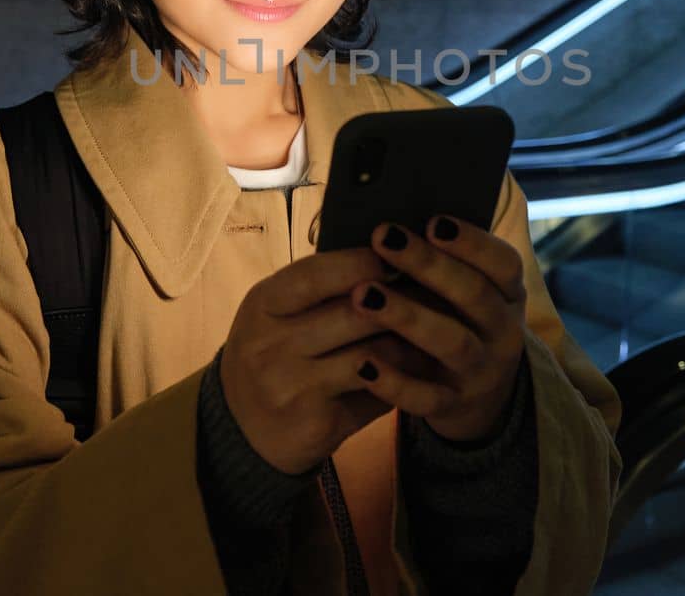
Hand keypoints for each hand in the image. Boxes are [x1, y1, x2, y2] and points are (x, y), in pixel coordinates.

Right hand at [218, 247, 461, 475]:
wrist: (243, 431)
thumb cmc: (275, 356)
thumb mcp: (279, 315)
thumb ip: (323, 291)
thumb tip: (392, 256)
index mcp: (262, 304)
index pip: (316, 274)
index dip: (362, 262)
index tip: (400, 253)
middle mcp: (270, 345)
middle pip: (351, 314)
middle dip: (400, 299)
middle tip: (439, 287)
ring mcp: (291, 387)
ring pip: (372, 354)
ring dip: (411, 340)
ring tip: (441, 325)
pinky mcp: (316, 422)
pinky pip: (375, 393)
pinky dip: (405, 377)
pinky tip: (427, 366)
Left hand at [350, 215, 528, 441]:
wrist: (480, 399)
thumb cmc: (458, 323)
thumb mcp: (466, 295)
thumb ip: (442, 263)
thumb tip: (391, 222)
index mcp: (508, 295)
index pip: (504, 264)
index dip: (472, 242)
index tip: (432, 221)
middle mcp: (503, 332)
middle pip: (474, 295)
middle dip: (428, 264)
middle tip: (383, 237)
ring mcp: (481, 372)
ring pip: (452, 343)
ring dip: (407, 316)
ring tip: (364, 295)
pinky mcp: (454, 407)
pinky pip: (426, 398)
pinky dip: (394, 382)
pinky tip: (362, 363)